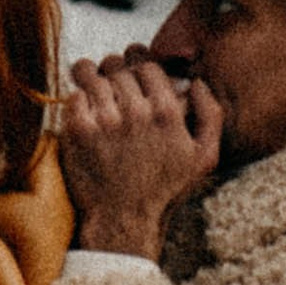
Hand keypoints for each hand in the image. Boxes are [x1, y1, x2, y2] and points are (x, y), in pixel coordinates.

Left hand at [60, 53, 222, 259]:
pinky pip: (74, 95)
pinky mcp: (79, 131)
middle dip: (114, 70)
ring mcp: (106, 120)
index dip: (138, 64)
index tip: (131, 70)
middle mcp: (137, 112)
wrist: (124, 221)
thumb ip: (211, 116)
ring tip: (90, 81)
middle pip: (118, 67)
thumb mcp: (204, 158)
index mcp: (167, 112)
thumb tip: (197, 82)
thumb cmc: (164, 191)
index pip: (148, 65)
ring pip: (93, 75)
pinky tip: (82, 107)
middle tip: (111, 80)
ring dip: (91, 75)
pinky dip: (76, 97)